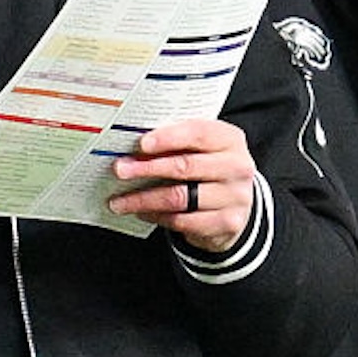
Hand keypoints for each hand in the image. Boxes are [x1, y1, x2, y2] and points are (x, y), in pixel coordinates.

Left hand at [108, 118, 256, 251]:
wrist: (237, 202)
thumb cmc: (210, 167)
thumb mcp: (202, 147)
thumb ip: (178, 142)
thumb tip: (135, 146)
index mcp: (230, 139)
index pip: (198, 133)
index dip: (168, 138)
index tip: (141, 144)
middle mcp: (237, 167)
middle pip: (185, 166)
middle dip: (147, 168)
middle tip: (120, 170)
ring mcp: (235, 197)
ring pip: (180, 198)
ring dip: (144, 199)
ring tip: (120, 200)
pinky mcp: (228, 223)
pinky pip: (183, 221)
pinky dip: (157, 216)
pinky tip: (141, 212)